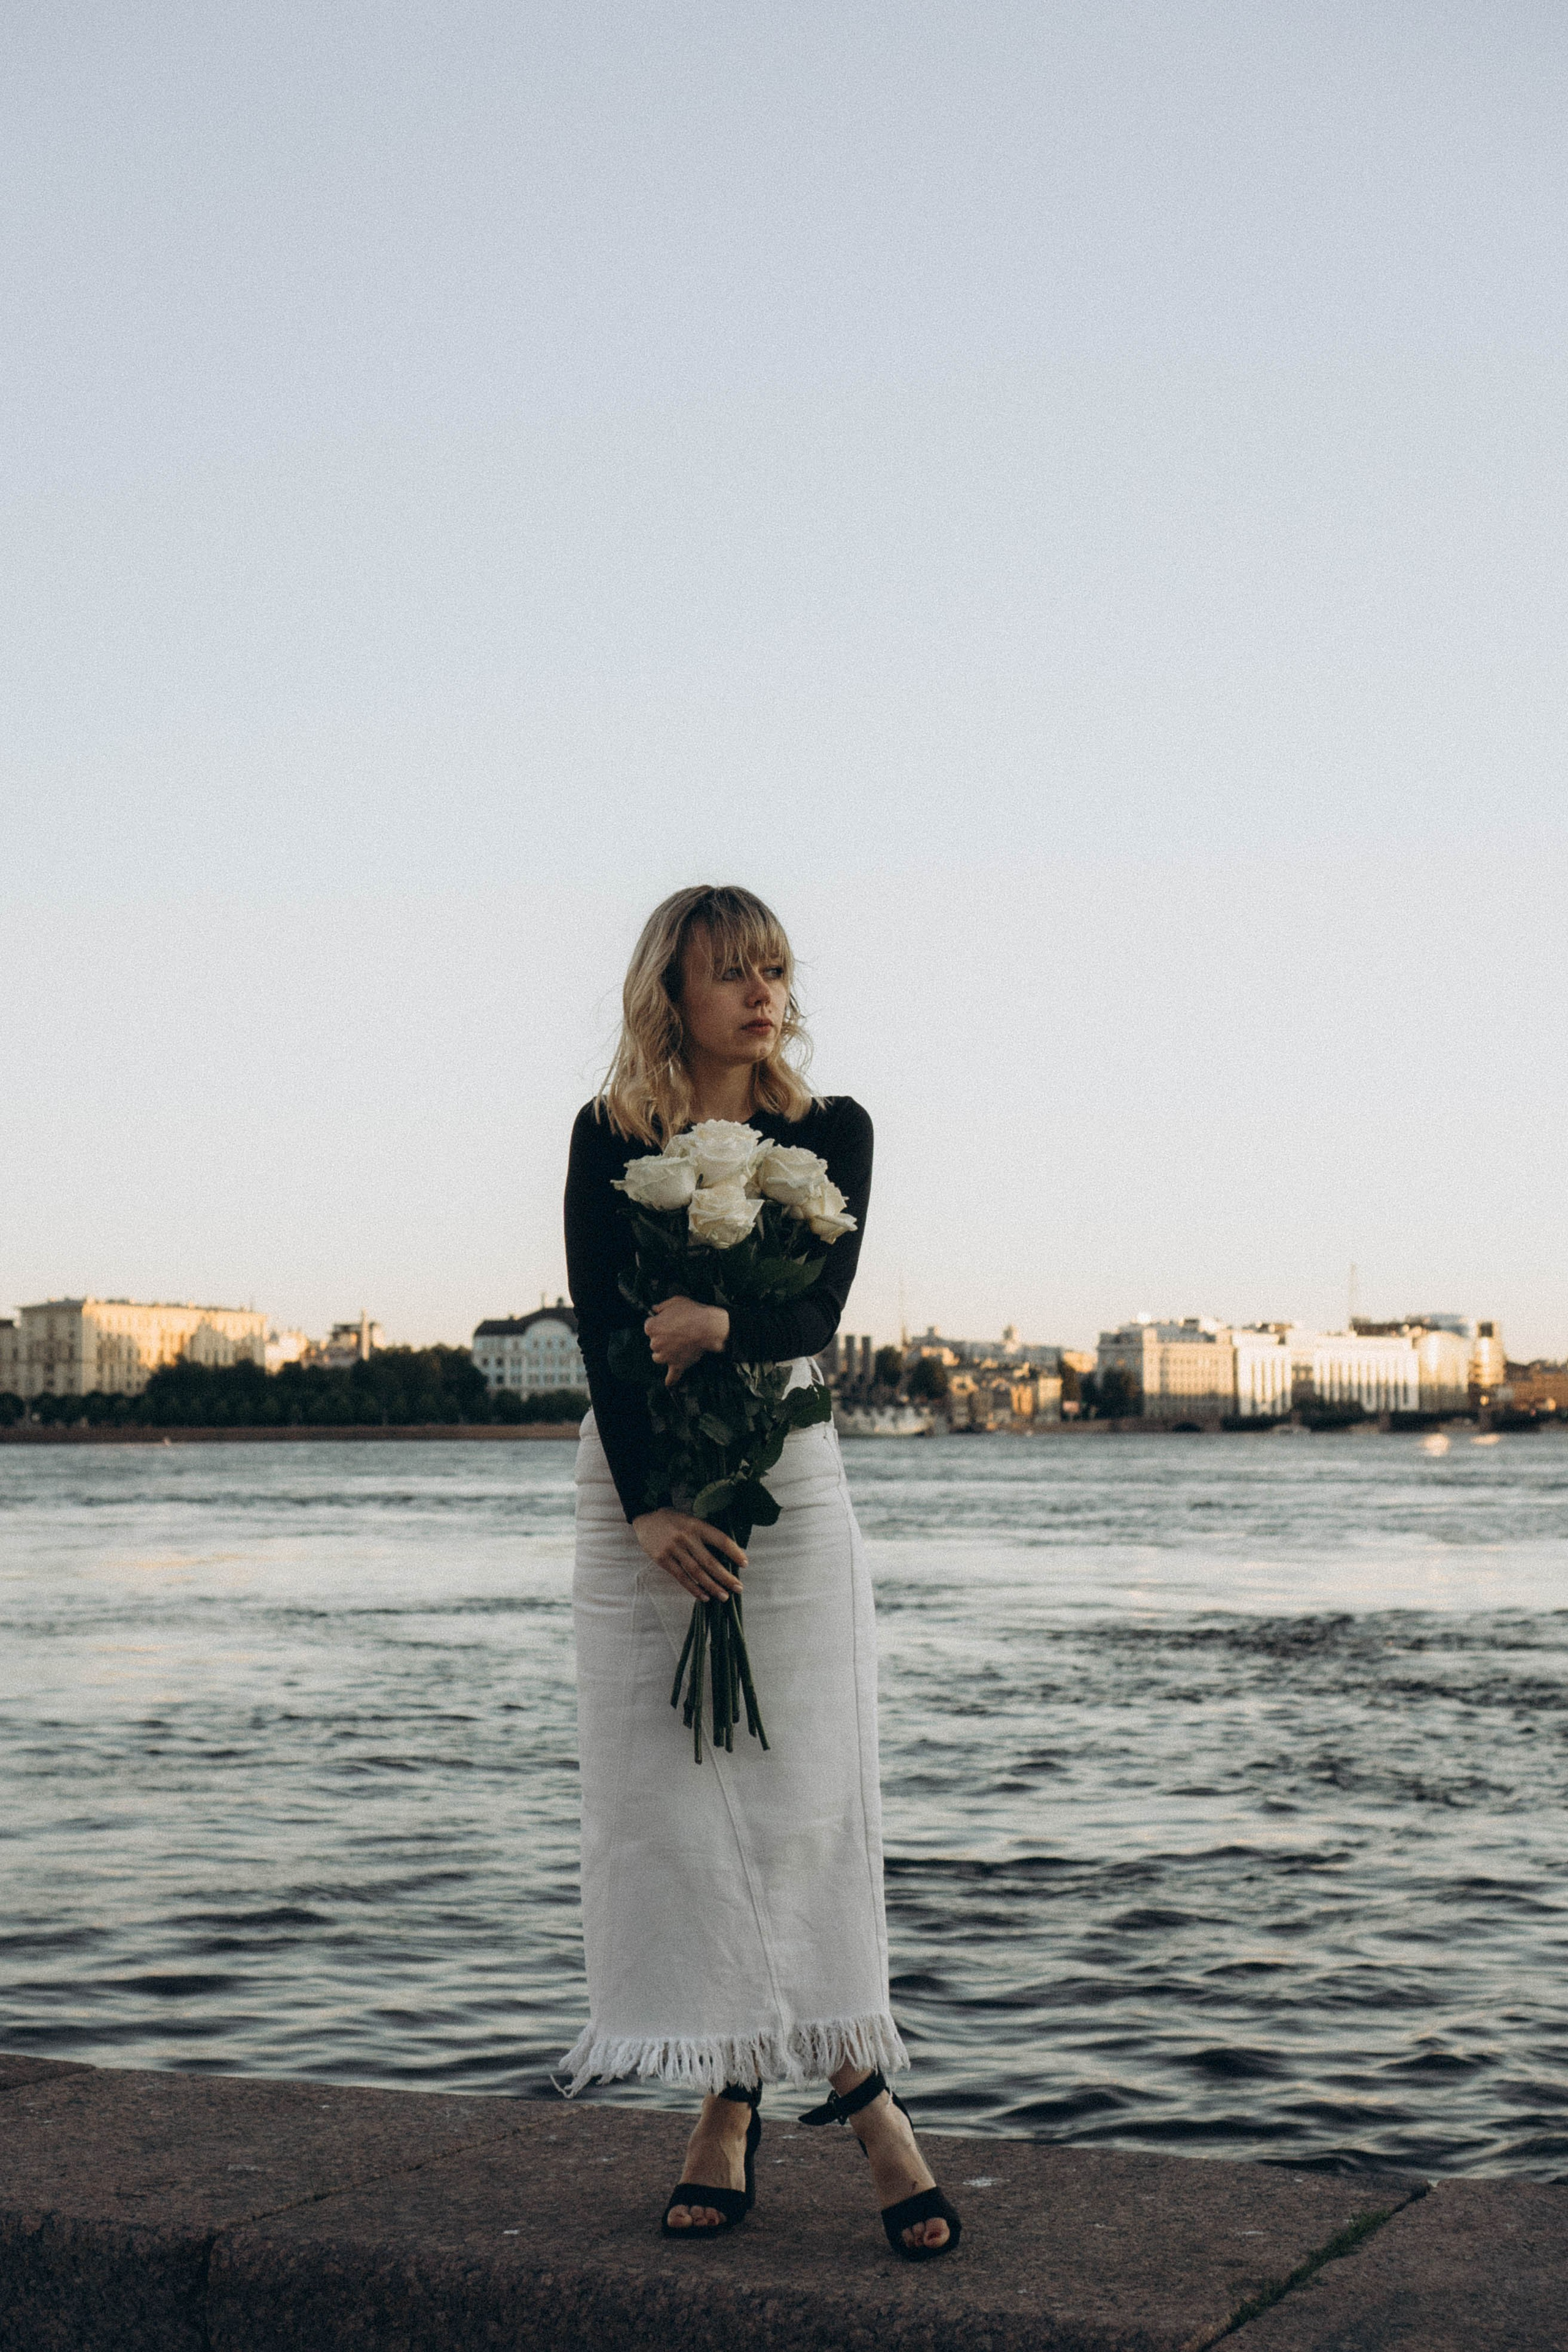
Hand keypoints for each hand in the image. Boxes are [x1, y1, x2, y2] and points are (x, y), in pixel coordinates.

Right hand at [632, 1508, 746, 1599]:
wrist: (646, 1518)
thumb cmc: (674, 1521)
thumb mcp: (691, 1520)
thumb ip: (705, 1535)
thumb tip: (726, 1556)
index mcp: (696, 1525)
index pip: (720, 1539)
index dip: (734, 1552)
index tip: (745, 1564)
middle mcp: (686, 1537)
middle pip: (709, 1561)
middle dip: (725, 1576)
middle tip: (738, 1588)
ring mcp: (673, 1549)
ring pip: (696, 1572)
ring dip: (711, 1586)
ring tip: (723, 1596)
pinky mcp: (662, 1560)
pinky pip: (681, 1577)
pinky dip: (693, 1588)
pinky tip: (704, 1596)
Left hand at [645, 1295, 730, 1387]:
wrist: (708, 1327)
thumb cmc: (692, 1312)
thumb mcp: (675, 1301)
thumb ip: (662, 1306)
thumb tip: (654, 1309)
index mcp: (652, 1327)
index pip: (649, 1326)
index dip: (659, 1324)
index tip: (667, 1323)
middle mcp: (655, 1343)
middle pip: (654, 1343)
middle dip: (662, 1339)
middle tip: (676, 1333)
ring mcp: (666, 1356)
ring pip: (658, 1357)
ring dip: (664, 1354)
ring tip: (675, 1348)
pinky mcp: (677, 1365)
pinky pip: (672, 1376)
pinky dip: (671, 1379)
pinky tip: (669, 1383)